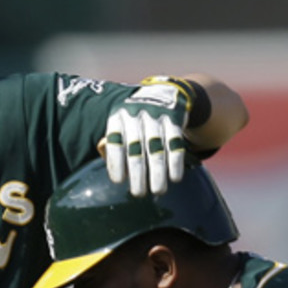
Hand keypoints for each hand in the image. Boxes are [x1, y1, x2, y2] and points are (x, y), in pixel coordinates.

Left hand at [103, 78, 191, 195]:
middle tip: (138, 194)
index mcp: (117, 117)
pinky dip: (175, 162)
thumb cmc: (134, 122)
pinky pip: (175, 142)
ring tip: (158, 191)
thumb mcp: (119, 128)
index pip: (114, 142)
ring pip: (156, 148)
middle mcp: (135, 114)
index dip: (115, 162)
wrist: (163, 93)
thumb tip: (116, 175)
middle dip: (138, 173)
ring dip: (158, 172)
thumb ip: (112, 149)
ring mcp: (156, 115)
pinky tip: (175, 178)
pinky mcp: (175, 118)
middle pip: (135, 148)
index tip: (118, 181)